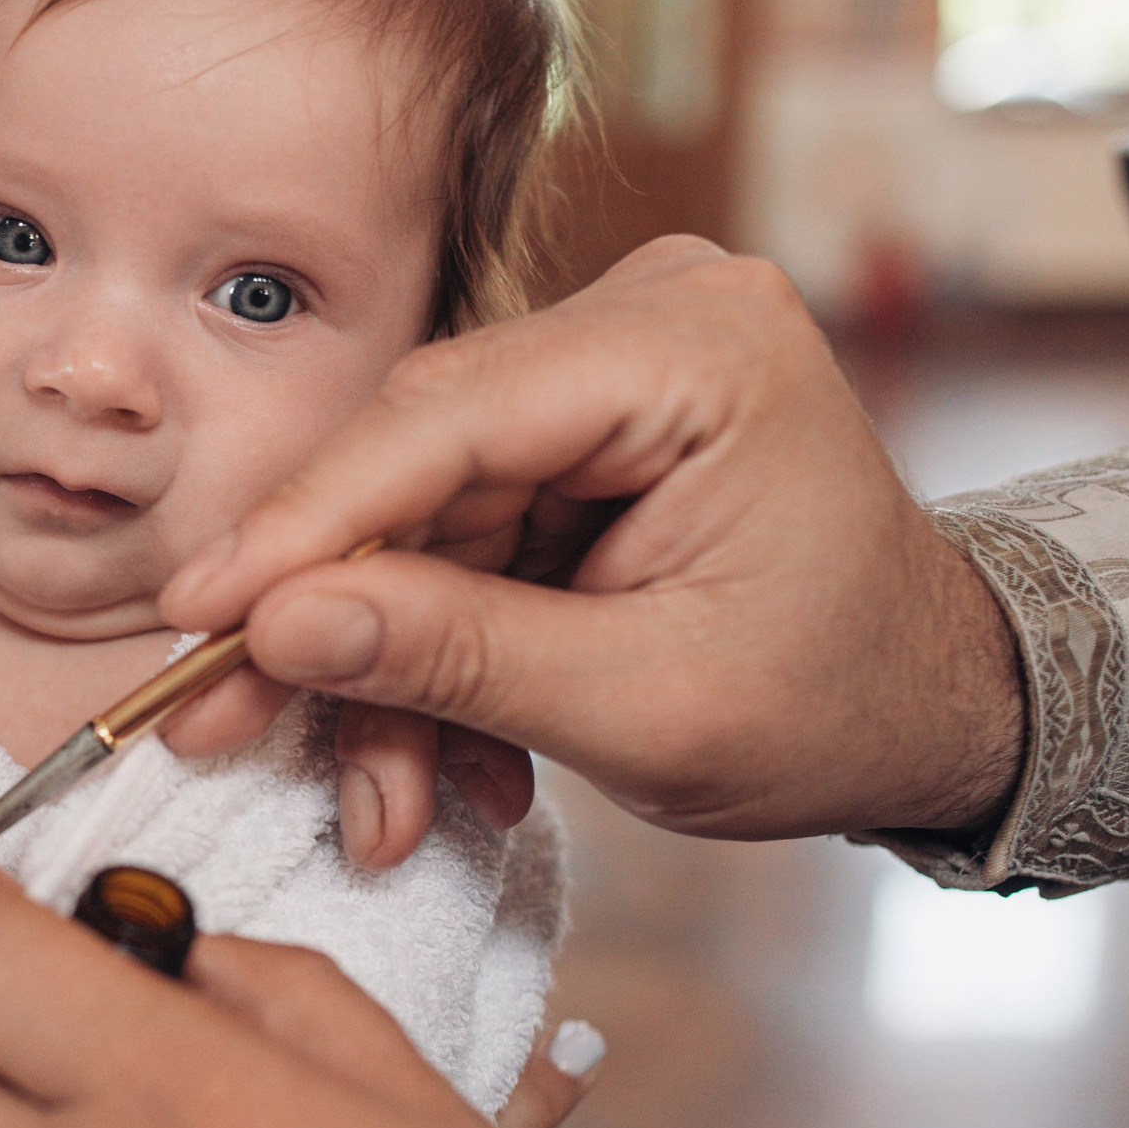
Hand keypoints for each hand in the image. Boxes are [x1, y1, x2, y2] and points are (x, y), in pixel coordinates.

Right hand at [161, 237, 1025, 844]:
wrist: (928, 711)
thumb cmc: (839, 701)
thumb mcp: (648, 706)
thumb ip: (456, 655)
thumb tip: (279, 625)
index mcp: (696, 350)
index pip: (445, 421)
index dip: (304, 526)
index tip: (200, 616)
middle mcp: (642, 323)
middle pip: (409, 468)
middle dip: (326, 620)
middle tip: (223, 725)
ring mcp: (603, 375)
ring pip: (414, 521)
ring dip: (378, 670)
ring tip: (383, 804)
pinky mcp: (573, 438)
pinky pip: (451, 542)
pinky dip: (427, 657)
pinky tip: (439, 762)